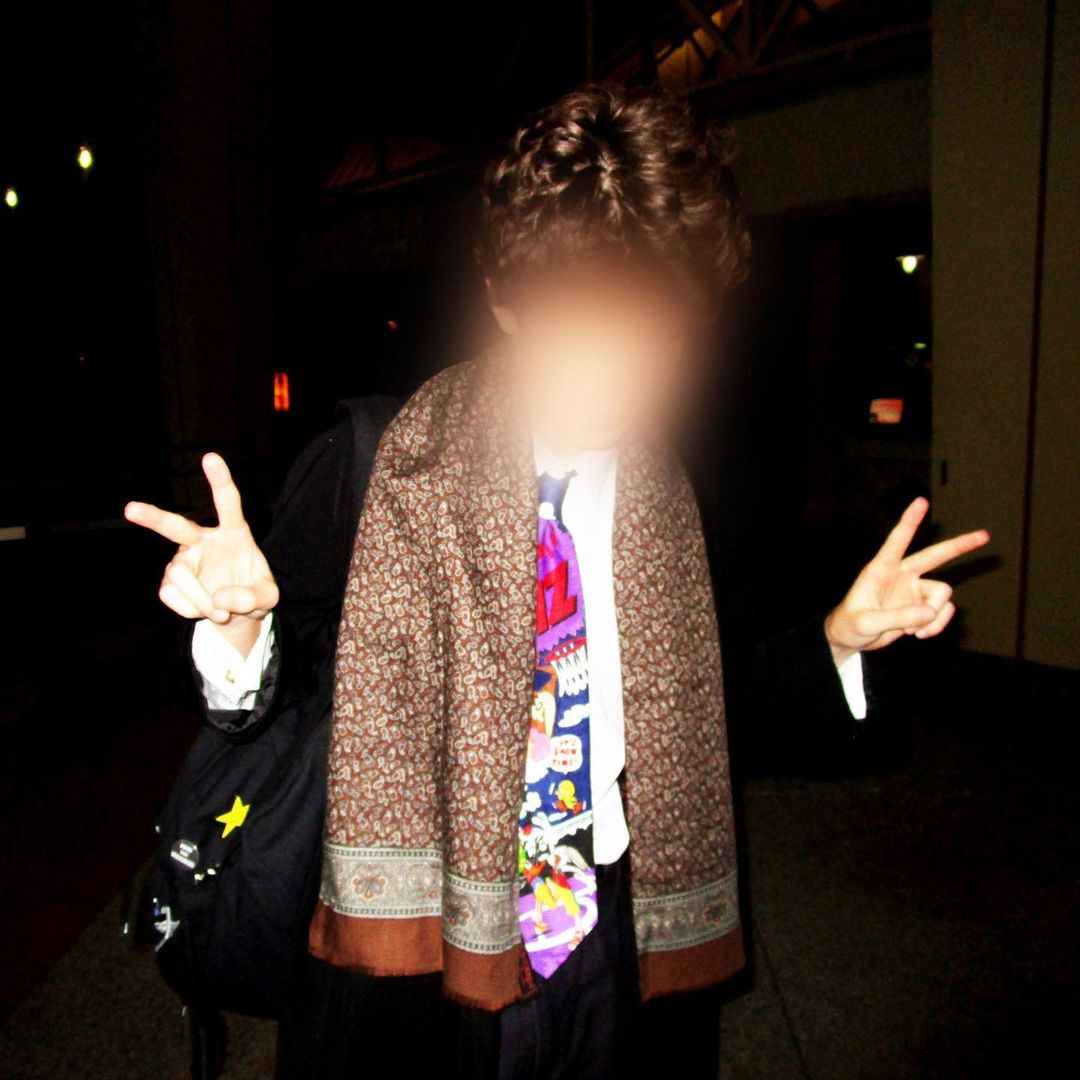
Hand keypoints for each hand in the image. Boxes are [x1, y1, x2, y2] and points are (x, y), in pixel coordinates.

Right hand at [125, 453, 278, 656]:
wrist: (235, 612)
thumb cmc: (254, 594)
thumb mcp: (267, 598)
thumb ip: (254, 597)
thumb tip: (220, 598)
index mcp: (234, 532)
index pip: (227, 502)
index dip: (219, 481)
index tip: (210, 458)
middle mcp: (203, 540)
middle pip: (176, 526)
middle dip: (153, 518)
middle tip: (130, 509)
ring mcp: (183, 559)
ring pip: (178, 575)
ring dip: (199, 599)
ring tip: (219, 612)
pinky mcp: (169, 581)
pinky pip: (171, 595)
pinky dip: (189, 609)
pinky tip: (202, 609)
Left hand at [825, 498, 988, 665]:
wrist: (853, 638)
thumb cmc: (851, 625)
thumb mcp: (866, 623)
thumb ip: (896, 618)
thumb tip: (930, 612)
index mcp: (882, 569)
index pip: (897, 540)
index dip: (910, 521)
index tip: (921, 501)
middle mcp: (902, 574)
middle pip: (936, 555)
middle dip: (960, 546)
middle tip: (985, 535)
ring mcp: (915, 590)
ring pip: (943, 594)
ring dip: (934, 616)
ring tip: (912, 631)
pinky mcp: (922, 606)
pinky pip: (942, 612)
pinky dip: (936, 625)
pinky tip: (918, 634)